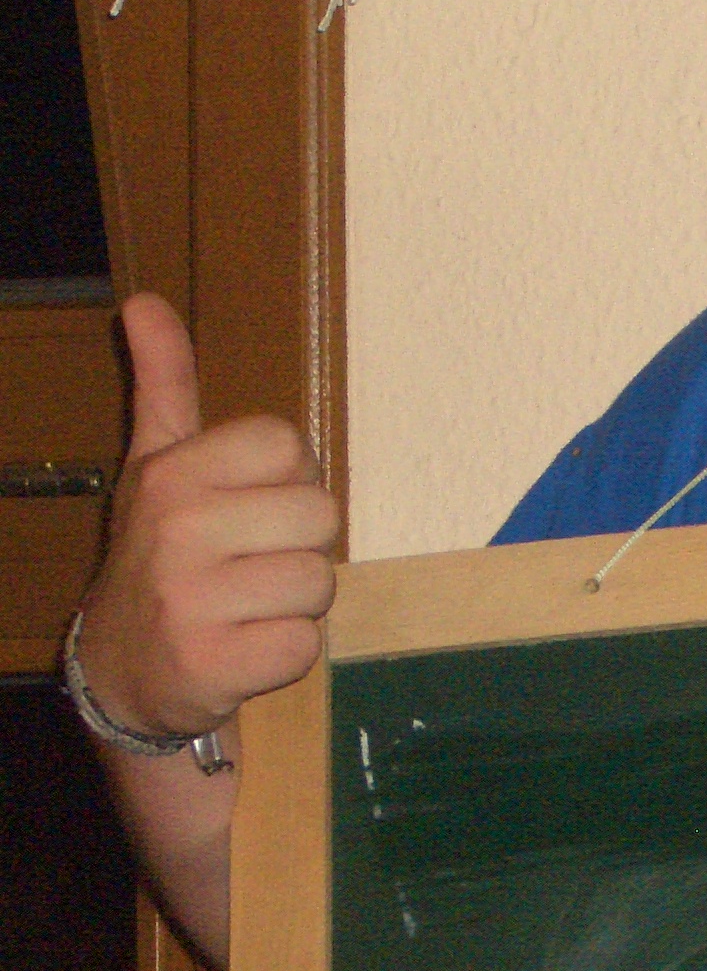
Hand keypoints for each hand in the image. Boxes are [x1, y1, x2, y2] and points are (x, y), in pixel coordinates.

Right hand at [76, 294, 337, 740]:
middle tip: (253, 565)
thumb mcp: (154, 466)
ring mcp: (190, 599)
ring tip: (247, 606)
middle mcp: (176, 529)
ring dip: (297, 603)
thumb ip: (164, 386)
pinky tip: (244, 648)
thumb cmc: (160, 557)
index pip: (291, 445)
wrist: (122, 669)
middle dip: (301, 545)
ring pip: (319, 582)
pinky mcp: (213, 664)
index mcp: (173, 474)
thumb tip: (144, 301)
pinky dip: (286, 652)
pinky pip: (304, 644)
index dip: (289, 481)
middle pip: (320, 515)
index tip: (250, 508)